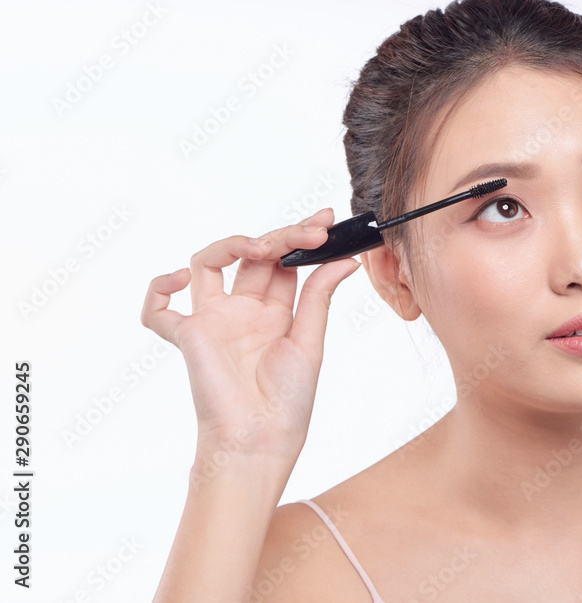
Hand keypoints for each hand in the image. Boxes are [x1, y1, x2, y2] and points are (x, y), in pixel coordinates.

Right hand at [140, 208, 360, 469]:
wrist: (261, 440)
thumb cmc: (288, 402)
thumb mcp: (310, 341)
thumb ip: (318, 297)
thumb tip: (346, 259)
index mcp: (275, 312)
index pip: (285, 263)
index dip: (302, 238)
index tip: (326, 219)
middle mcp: (243, 311)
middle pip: (254, 256)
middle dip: (283, 237)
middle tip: (313, 231)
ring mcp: (214, 320)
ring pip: (208, 263)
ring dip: (233, 245)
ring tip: (263, 248)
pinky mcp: (189, 337)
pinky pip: (158, 311)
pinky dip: (158, 289)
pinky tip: (179, 277)